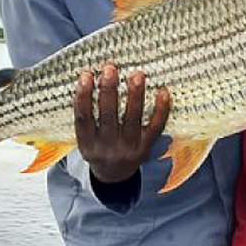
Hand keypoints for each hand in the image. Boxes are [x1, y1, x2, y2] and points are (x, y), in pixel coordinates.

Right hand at [74, 64, 170, 183]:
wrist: (114, 176)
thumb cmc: (98, 146)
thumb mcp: (85, 138)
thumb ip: (86, 114)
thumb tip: (90, 77)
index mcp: (87, 145)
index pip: (83, 119)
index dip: (83, 96)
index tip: (86, 74)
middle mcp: (107, 148)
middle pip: (108, 117)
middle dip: (109, 91)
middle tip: (110, 68)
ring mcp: (128, 149)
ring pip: (133, 119)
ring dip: (135, 95)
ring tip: (137, 74)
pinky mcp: (146, 147)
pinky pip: (155, 127)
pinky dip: (161, 109)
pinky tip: (162, 92)